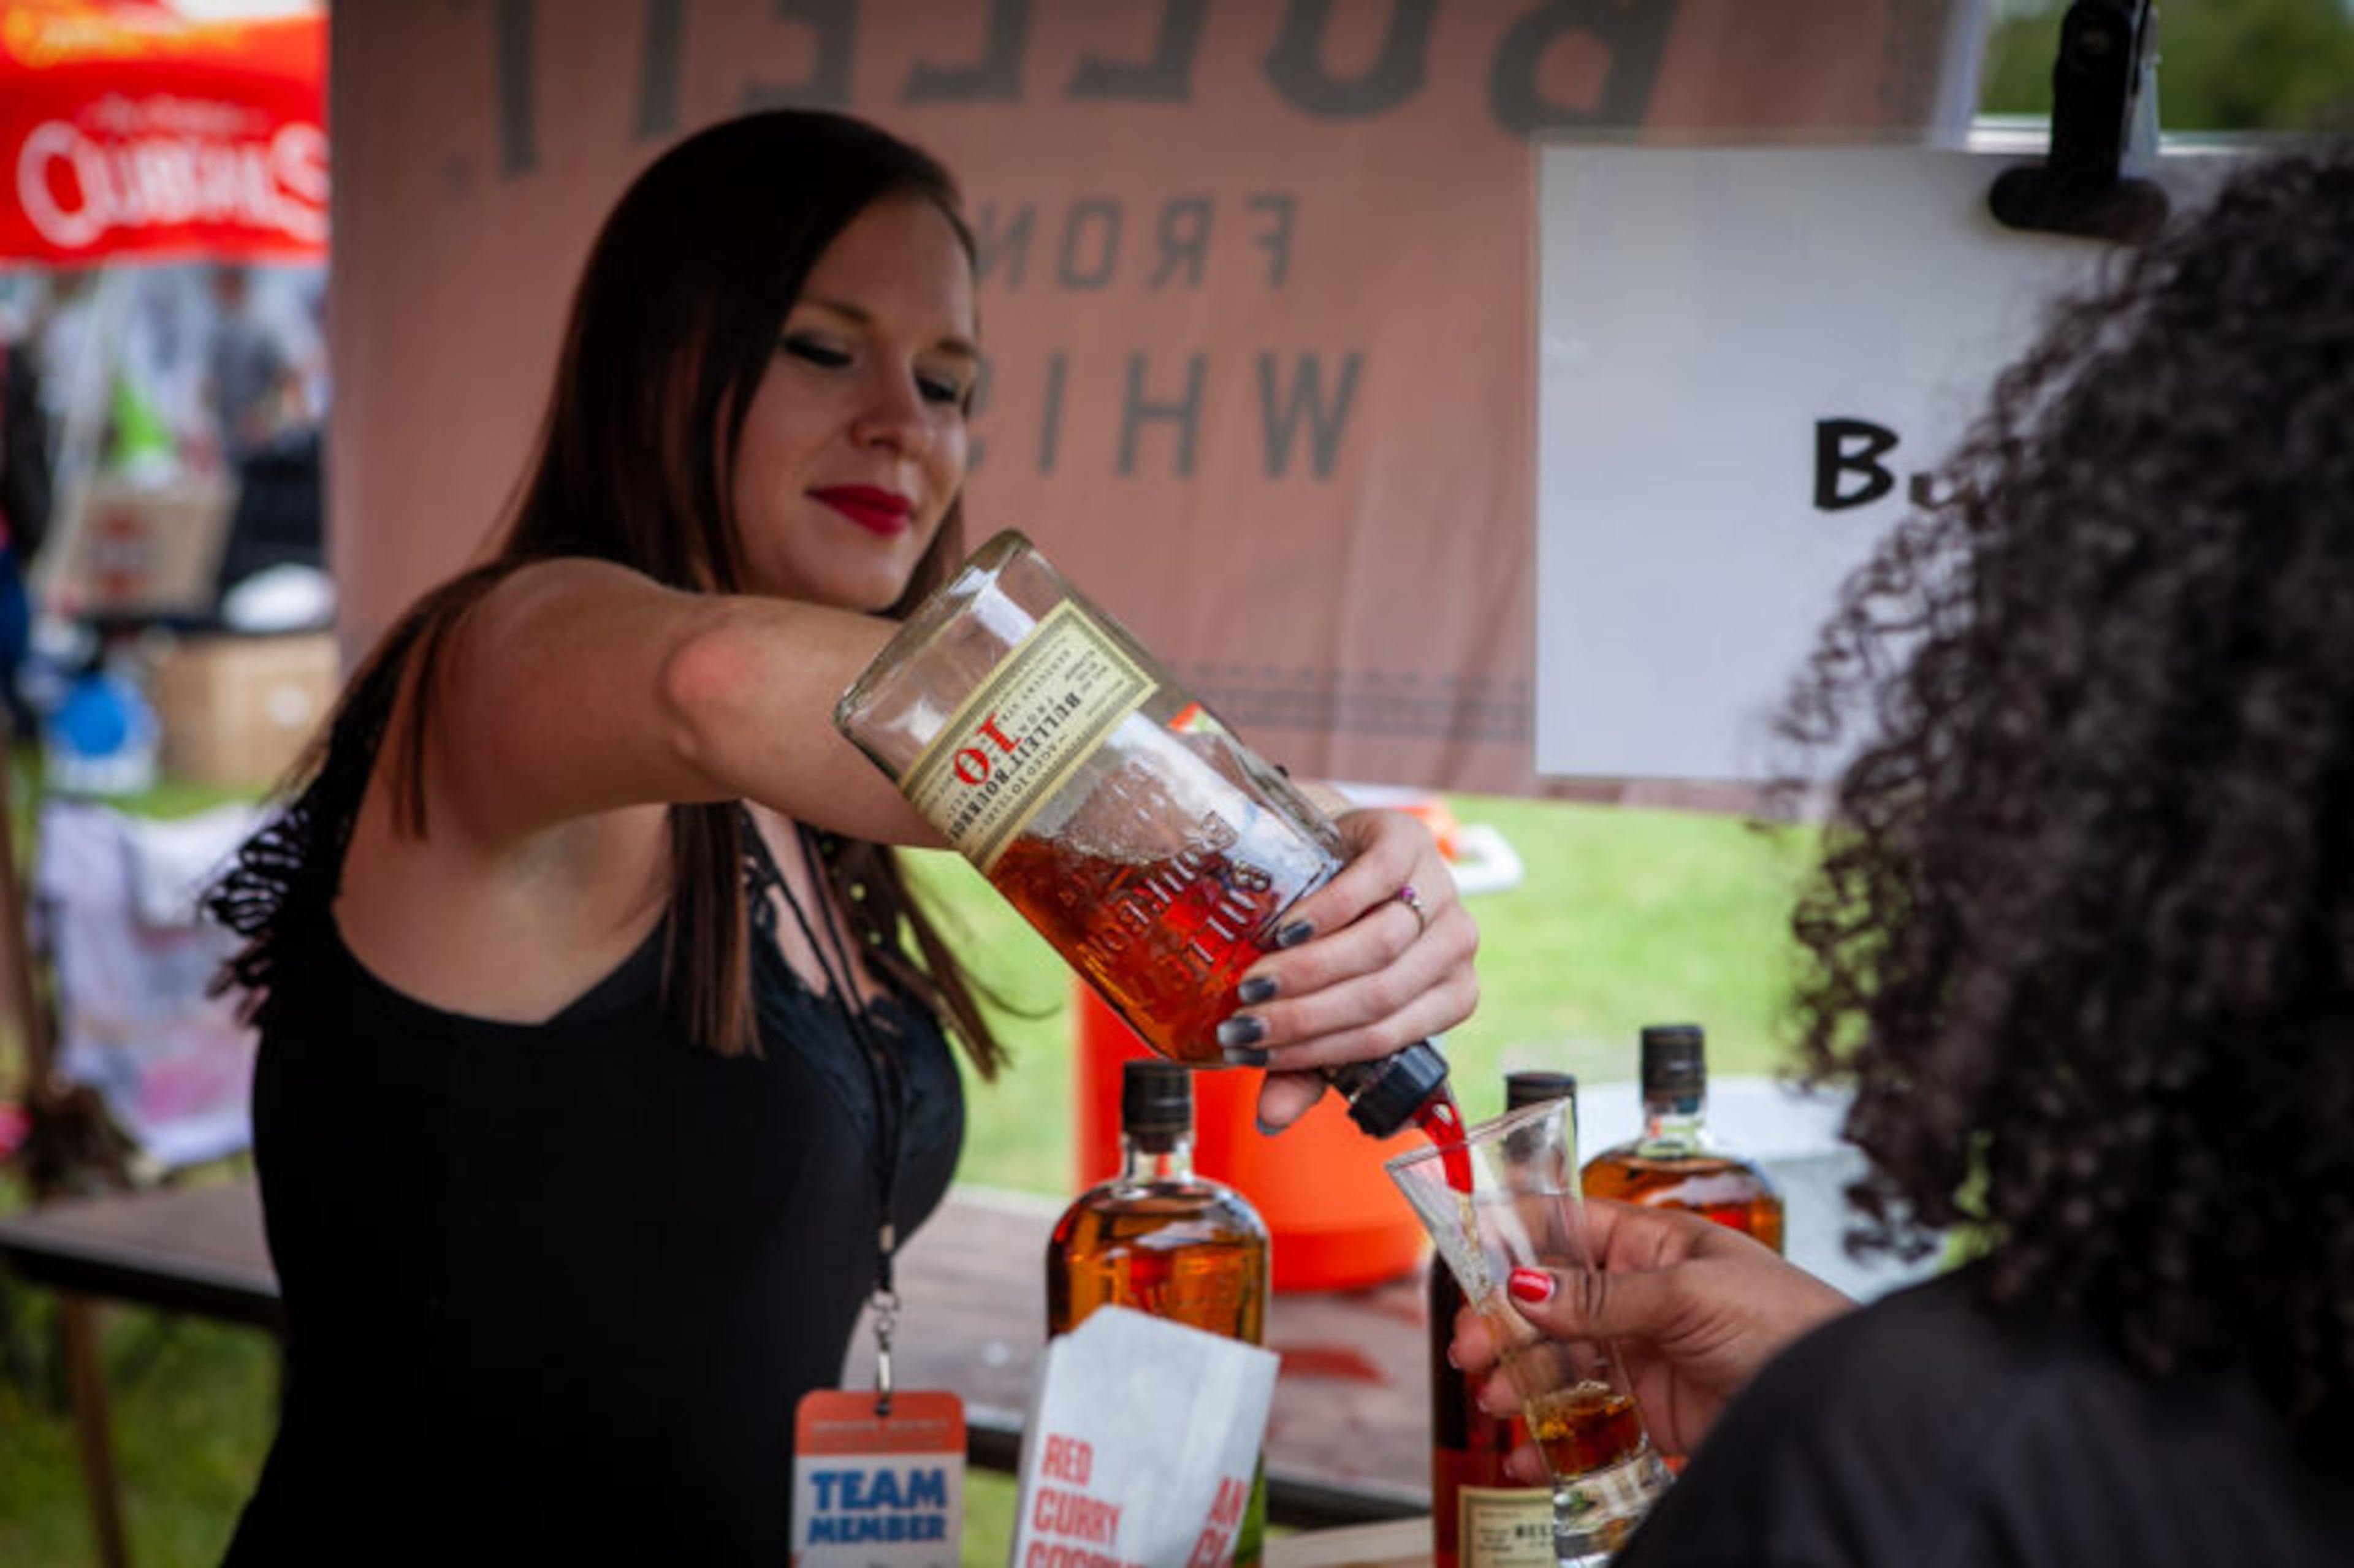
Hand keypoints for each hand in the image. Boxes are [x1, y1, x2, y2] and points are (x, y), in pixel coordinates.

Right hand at [1230, 807, 1477, 1131]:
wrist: (1331, 851)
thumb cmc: (1330, 936)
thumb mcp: (1322, 1001)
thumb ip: (1305, 1063)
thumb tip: (1269, 1120)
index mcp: (1448, 996)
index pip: (1383, 1037)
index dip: (1314, 1049)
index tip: (1250, 1049)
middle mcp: (1455, 946)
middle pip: (1381, 993)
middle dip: (1305, 1015)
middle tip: (1243, 1019)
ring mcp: (1440, 890)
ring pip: (1381, 944)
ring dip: (1310, 970)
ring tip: (1255, 980)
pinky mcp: (1410, 842)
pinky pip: (1375, 882)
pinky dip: (1328, 911)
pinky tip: (1287, 927)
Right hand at [1452, 1199, 1851, 1462]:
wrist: (1845, 1406)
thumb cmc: (1789, 1326)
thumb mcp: (1691, 1296)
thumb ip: (1603, 1296)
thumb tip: (1524, 1285)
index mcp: (1652, 1243)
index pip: (1563, 1227)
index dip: (1508, 1240)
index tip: (1459, 1261)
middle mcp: (1640, 1296)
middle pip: (1547, 1302)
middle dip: (1500, 1324)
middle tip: (1468, 1351)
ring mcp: (1644, 1356)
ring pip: (1558, 1363)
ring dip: (1516, 1382)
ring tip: (1493, 1403)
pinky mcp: (1654, 1415)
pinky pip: (1587, 1422)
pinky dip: (1549, 1440)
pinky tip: (1524, 1454)